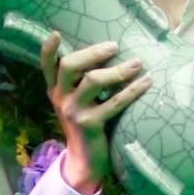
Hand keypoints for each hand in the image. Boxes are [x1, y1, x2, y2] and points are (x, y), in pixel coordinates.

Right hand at [40, 32, 150, 194]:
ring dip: (118, 69)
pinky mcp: (90, 124)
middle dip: (93, 52)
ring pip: (93, 80)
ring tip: (138, 63)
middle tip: (114, 46)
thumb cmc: (87, 123)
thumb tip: (107, 51)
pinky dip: (132, 90)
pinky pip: (114, 103)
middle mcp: (61, 98)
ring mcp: (74, 111)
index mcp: (56, 90)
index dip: (48, 50)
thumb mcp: (76, 101)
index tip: (56, 34)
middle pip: (70, 66)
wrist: (85, 160)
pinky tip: (146, 82)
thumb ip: (81, 81)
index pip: (46, 66)